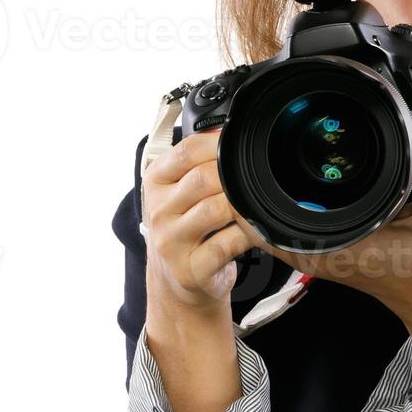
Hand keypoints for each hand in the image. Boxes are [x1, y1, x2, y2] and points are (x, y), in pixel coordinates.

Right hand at [140, 128, 262, 319]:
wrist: (176, 282)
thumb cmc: (186, 228)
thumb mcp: (180, 192)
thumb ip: (198, 163)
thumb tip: (229, 130)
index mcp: (156, 182)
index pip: (186, 150)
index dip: (219, 145)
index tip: (240, 147)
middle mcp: (158, 210)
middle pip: (203, 179)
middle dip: (234, 177)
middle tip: (253, 181)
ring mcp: (170, 241)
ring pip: (215, 210)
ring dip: (242, 206)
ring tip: (255, 206)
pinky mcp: (189, 269)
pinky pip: (225, 244)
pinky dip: (246, 235)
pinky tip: (252, 232)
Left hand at [264, 120, 411, 346]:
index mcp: (342, 247)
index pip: (279, 227)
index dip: (255, 201)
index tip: (246, 171)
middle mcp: (323, 255)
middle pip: (265, 227)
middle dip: (253, 196)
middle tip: (246, 158)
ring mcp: (319, 259)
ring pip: (272, 233)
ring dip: (262, 206)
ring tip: (256, 169)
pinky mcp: (323, 257)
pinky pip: (287, 236)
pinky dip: (278, 216)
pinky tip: (281, 191)